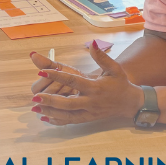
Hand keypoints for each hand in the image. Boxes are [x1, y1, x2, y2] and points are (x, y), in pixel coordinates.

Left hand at [30, 41, 145, 125]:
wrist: (130, 103)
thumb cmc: (120, 83)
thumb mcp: (114, 68)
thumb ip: (101, 57)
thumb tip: (92, 43)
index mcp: (95, 87)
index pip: (73, 81)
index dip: (57, 76)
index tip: (43, 72)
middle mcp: (91, 101)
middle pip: (68, 103)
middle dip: (51, 100)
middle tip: (35, 97)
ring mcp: (89, 112)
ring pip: (67, 115)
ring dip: (50, 112)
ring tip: (35, 108)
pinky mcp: (88, 118)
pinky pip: (71, 121)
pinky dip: (57, 121)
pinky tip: (45, 118)